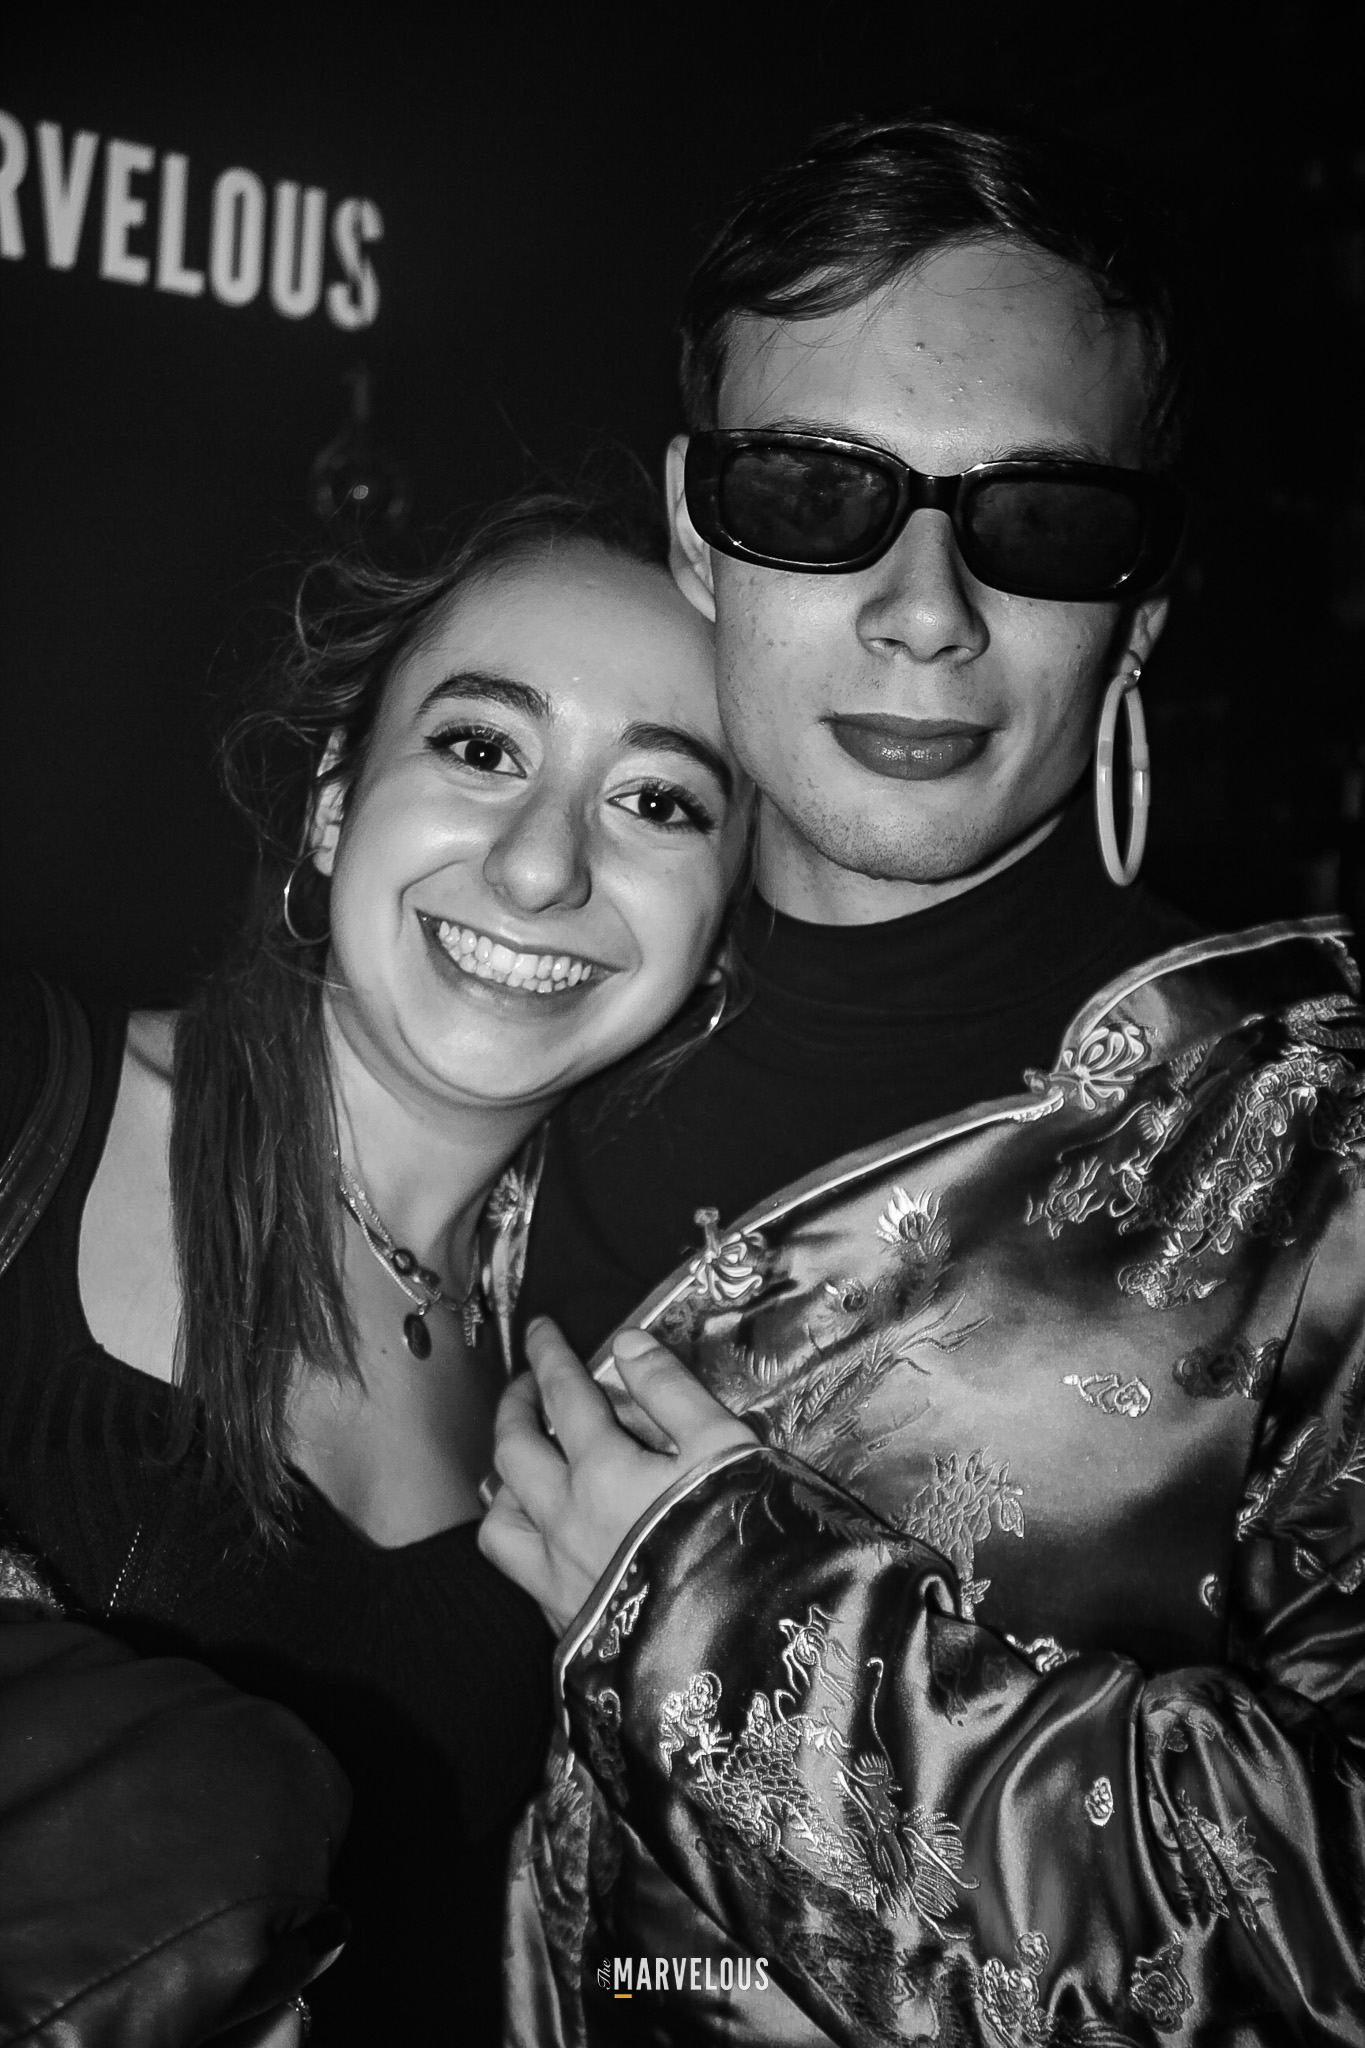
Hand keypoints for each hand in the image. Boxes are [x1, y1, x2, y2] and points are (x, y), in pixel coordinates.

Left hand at [477, 1318, 755, 1632]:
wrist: (746, 1657)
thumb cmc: (744, 1541)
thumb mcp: (725, 1449)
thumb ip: (672, 1391)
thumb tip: (625, 1345)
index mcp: (602, 1472)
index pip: (562, 1394)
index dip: (548, 1354)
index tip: (539, 1328)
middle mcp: (564, 1522)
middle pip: (513, 1449)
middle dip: (514, 1406)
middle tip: (528, 1384)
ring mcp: (557, 1577)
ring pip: (500, 1518)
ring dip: (506, 1480)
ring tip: (528, 1464)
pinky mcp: (566, 1623)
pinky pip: (519, 1570)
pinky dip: (523, 1538)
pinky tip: (549, 1534)